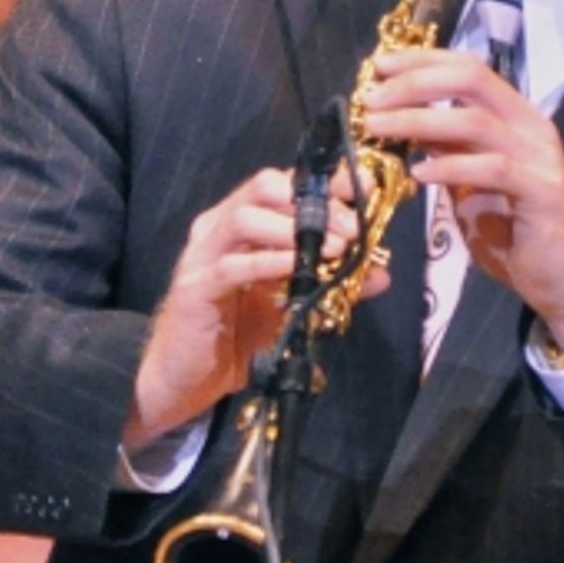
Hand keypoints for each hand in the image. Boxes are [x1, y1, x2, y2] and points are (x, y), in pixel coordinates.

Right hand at [124, 166, 380, 446]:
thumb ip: (331, 284)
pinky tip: (297, 268)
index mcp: (241, 224)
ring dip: (293, 229)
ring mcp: (202, 256)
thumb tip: (380, 274)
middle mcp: (218, 229)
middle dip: (315, 203)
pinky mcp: (194, 289)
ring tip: (331, 249)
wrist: (183, 380)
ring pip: (244, 217)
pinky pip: (231, 267)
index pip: (283, 184)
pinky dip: (268, 262)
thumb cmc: (235, 337)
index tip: (363, 188)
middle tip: (351, 230)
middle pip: (263, 187)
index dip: (325, 182)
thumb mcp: (291, 306)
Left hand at [361, 47, 563, 344]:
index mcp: (515, 116)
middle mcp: (531, 126)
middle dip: (415, 83)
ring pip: (476, 120)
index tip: (380, 66)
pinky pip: (494, 169)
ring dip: (419, 120)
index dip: (423, 61)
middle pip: (472, 80)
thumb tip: (403, 121)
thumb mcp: (469, 184)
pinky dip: (452, 167)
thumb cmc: (515, 232)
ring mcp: (540, 157)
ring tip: (378, 128)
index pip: (469, 68)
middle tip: (371, 99)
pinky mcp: (544, 192)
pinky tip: (418, 175)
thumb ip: (446, 151)